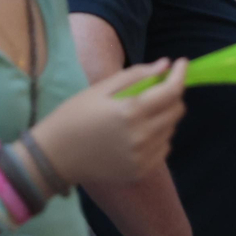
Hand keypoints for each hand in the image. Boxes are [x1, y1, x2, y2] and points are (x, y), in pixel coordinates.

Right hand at [28, 59, 186, 188]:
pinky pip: (163, 148)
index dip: (180, 74)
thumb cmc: (74, 116)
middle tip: (156, 89)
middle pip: (177, 110)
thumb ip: (137, 75)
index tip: (181, 63)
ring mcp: (143, 157)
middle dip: (171, 95)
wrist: (54, 157)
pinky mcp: (141, 171)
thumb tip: (165, 65)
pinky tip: (137, 133)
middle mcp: (142, 136)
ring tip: (140, 113)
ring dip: (164, 116)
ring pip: (171, 129)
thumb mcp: (101, 89)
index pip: (172, 91)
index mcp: (131, 111)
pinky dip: (158, 137)